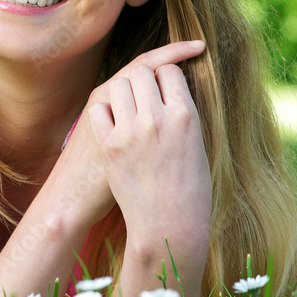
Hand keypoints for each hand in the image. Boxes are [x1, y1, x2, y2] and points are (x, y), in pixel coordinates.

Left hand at [87, 55, 211, 268]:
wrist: (168, 225)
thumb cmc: (190, 187)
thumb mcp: (196, 143)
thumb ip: (181, 113)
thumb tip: (168, 88)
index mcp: (185, 116)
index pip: (169, 71)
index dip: (166, 76)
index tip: (165, 87)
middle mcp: (157, 119)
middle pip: (142, 71)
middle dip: (144, 78)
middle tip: (145, 94)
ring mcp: (130, 131)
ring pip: (119, 83)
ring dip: (124, 90)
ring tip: (130, 105)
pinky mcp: (109, 145)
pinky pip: (99, 108)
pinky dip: (105, 110)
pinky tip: (114, 121)